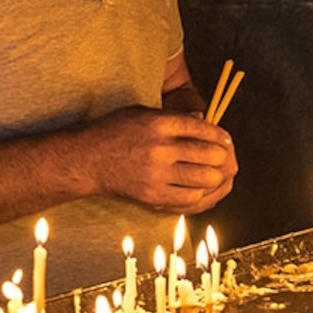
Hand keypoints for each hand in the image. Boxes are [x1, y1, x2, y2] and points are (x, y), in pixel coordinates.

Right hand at [77, 108, 234, 213]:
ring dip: (214, 177)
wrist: (86, 160)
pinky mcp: (152, 195)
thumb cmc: (114, 132)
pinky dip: (199, 194)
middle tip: (223, 159)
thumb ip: (173, 117)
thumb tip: (204, 120)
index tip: (225, 140)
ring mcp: (157, 174)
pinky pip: (189, 198)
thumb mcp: (142, 113)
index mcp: (159, 123)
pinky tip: (197, 189)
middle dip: (222, 157)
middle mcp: (160, 148)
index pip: (203, 129)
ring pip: (204, 179)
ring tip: (214, 174)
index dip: (220, 136)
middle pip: (209, 155)